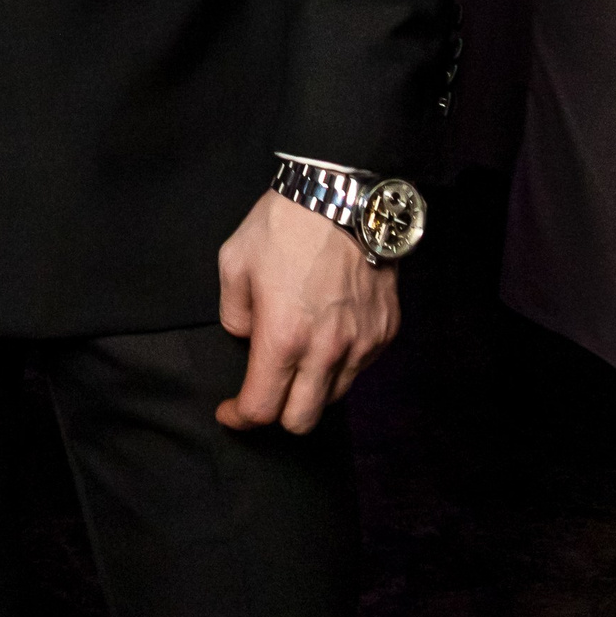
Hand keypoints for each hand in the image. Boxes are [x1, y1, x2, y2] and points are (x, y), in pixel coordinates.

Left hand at [216, 188, 400, 434]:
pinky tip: (327, 336)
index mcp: (283, 336)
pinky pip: (359, 368)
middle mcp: (326, 350)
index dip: (240, 417)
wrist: (341, 194)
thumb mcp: (234, 261)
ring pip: (333, 398)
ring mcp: (361, 343)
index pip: (262, 407)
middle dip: (277, 415)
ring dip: (311, 390)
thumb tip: (246, 337)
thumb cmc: (283, 225)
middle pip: (302, 421)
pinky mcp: (385, 331)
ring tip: (298, 359)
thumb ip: (233, 313)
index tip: (230, 412)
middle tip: (264, 392)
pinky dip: (340, 364)